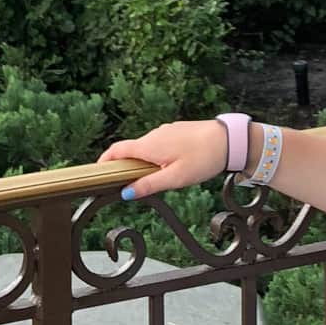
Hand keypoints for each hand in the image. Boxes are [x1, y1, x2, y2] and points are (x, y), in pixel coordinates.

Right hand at [97, 120, 228, 200]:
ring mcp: (166, 131)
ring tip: (150, 182)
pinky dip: (155, 157)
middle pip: (131, 150)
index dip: (104, 161)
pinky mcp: (177, 132)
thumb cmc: (203, 159)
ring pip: (147, 148)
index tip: (96, 172)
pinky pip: (159, 145)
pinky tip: (168, 169)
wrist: (229, 139)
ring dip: (142, 163)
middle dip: (124, 167)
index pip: (117, 150)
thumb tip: (126, 193)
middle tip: (124, 186)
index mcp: (149, 145)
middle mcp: (154, 135)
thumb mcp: (175, 178)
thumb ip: (149, 185)